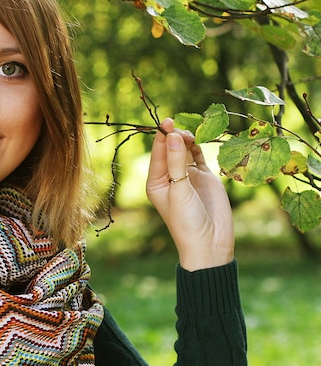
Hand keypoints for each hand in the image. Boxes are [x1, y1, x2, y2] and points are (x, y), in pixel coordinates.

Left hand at [146, 118, 233, 270]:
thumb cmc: (187, 221)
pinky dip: (199, 146)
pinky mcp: (204, 177)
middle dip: (174, 136)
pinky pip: (199, 156)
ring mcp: (188, 176)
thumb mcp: (179, 190)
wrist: (210, 243)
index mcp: (156, 182)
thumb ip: (176, 162)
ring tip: (191, 133)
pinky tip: (199, 137)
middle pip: (170, 149)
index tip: (167, 122)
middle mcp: (170, 177)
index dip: (162, 137)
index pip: (158, 154)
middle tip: (181, 128)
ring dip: (186, 139)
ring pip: (185, 150)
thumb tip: (173, 135)